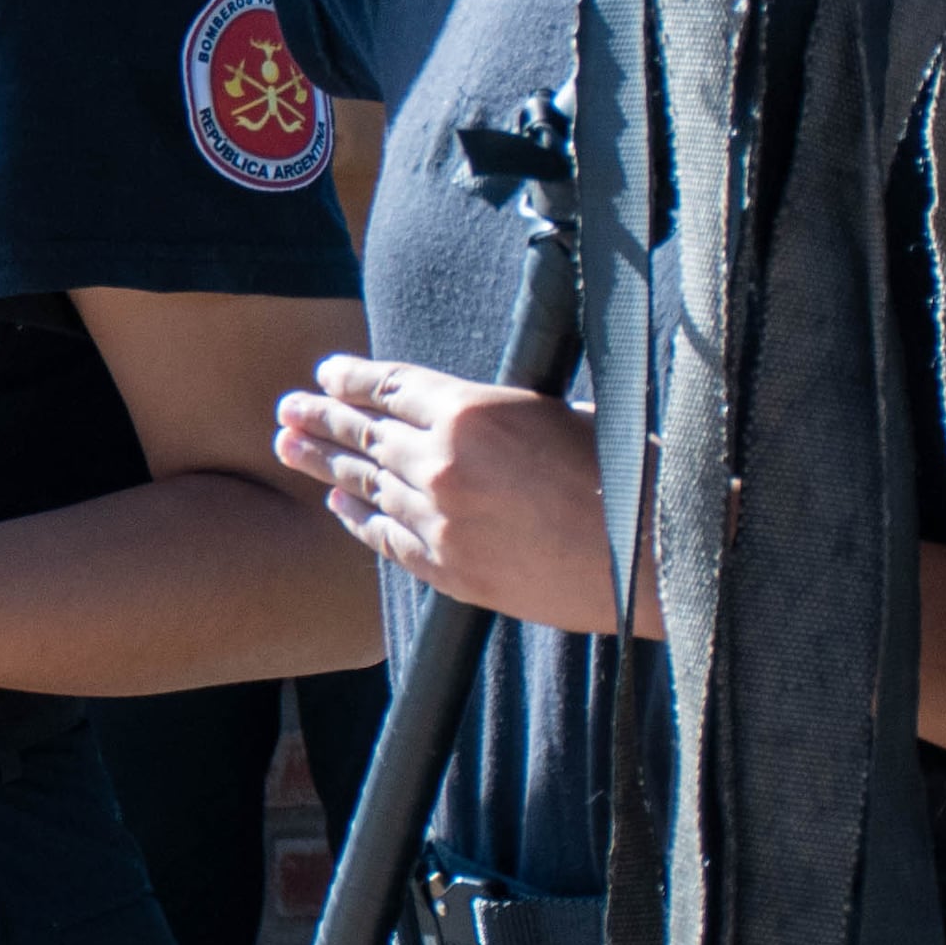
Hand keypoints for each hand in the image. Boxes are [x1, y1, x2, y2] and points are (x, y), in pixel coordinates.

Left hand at [274, 354, 651, 634]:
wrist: (658, 556)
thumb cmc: (627, 474)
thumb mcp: (559, 413)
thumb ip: (494, 413)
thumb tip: (454, 409)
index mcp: (471, 410)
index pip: (388, 386)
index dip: (349, 379)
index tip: (325, 375)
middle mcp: (442, 462)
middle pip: (364, 433)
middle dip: (321, 418)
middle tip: (287, 409)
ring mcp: (440, 519)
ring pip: (365, 485)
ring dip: (325, 466)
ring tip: (290, 448)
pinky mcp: (449, 569)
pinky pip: (386, 538)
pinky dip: (358, 520)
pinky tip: (338, 508)